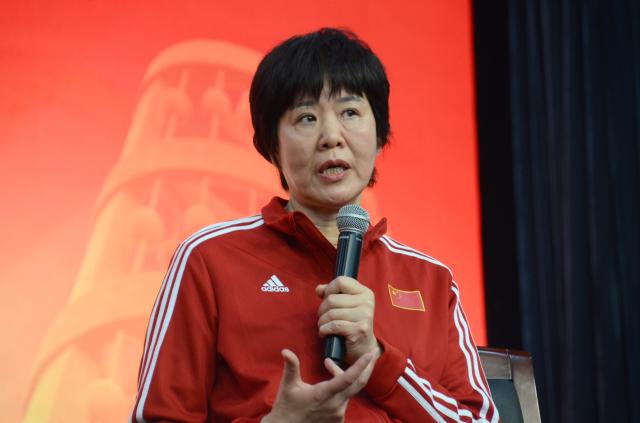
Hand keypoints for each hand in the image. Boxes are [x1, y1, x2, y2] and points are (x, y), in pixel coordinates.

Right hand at [261, 349, 376, 422]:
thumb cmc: (286, 407)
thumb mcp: (288, 386)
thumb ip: (291, 367)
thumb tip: (286, 351)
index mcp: (323, 394)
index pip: (347, 378)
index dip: (360, 365)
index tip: (369, 354)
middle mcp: (335, 405)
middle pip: (358, 384)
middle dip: (367, 368)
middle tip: (373, 353)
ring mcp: (337, 414)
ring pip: (349, 391)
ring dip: (344, 377)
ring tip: (329, 365)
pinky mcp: (338, 420)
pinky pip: (345, 400)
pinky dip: (341, 389)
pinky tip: (331, 382)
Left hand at [316, 277, 381, 363]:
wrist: (362, 348)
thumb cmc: (351, 323)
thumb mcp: (344, 305)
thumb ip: (331, 294)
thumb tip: (319, 289)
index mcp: (365, 293)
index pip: (341, 281)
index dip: (329, 290)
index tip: (328, 299)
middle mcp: (367, 303)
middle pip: (332, 299)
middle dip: (322, 309)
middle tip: (324, 317)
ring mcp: (365, 316)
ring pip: (331, 313)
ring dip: (322, 321)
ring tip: (324, 326)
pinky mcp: (359, 330)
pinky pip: (333, 326)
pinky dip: (324, 330)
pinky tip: (324, 333)